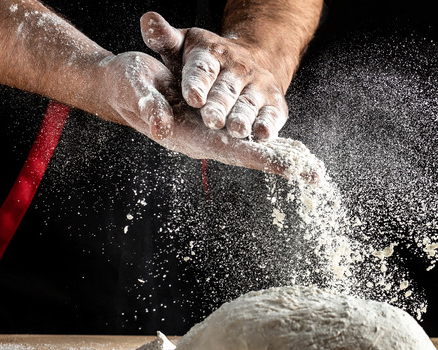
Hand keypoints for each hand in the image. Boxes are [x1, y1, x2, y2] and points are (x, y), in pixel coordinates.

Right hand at [98, 52, 322, 182]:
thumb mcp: (135, 87)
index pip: (232, 150)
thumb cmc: (127, 85)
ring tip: (315, 171)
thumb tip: (162, 125)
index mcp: (189, 136)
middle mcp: (205, 139)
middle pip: (250, 156)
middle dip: (282, 165)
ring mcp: (212, 134)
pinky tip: (293, 152)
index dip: (261, 158)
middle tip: (316, 176)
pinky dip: (272, 145)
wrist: (122, 85)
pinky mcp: (215, 125)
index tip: (288, 168)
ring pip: (253, 149)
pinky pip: (248, 137)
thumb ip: (148, 106)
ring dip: (283, 159)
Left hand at [140, 11, 287, 140]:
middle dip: (220, 106)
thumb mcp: (185, 45)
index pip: (203, 69)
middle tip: (212, 120)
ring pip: (249, 104)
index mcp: (213, 54)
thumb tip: (148, 20)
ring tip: (237, 130)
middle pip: (226, 90)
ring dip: (244, 118)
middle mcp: (238, 69)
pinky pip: (272, 115)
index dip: (198, 83)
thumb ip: (165, 39)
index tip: (193, 98)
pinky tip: (263, 135)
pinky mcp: (274, 103)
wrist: (253, 60)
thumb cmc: (208, 61)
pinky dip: (269, 125)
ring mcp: (258, 86)